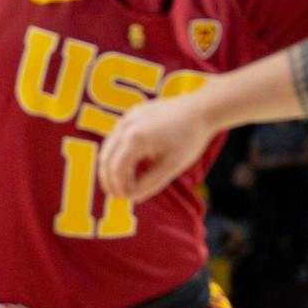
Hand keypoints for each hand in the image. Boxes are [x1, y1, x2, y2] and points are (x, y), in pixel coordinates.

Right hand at [98, 93, 215, 202]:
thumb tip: (133, 197)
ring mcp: (127, 117)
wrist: (201, 108)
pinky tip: (129, 166)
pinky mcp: (132, 113)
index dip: (119, 187)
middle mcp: (126, 125)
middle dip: (110, 179)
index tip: (126, 198)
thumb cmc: (190, 138)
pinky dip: (117, 153)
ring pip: (108, 147)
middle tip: (117, 196)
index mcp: (136, 139)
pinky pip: (116, 137)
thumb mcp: (172, 167)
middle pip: (106, 158)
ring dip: (111, 167)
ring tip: (121, 183)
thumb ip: (150, 184)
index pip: (117, 169)